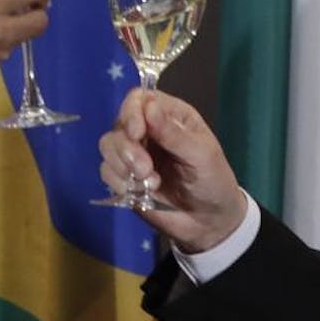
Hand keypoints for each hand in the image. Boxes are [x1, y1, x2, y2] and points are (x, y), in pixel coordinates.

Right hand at [97, 89, 245, 251]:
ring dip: (121, 166)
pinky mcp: (124, 177)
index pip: (138, 99)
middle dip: (127, 148)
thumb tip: (148, 105)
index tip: (136, 133)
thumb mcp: (202, 155)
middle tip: (145, 169)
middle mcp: (148, 130)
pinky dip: (119, 182)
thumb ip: (173, 133)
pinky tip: (140, 193)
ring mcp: (134, 153)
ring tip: (148, 184)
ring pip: (107, 146)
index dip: (131, 112)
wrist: (208, 222)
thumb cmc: (213, 180)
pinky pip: (106, 171)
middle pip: (119, 123)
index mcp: (170, 115)